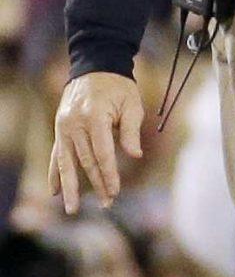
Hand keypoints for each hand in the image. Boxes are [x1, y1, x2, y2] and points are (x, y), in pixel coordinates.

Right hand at [49, 72, 143, 213]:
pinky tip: (55, 191)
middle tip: (106, 203)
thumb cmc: (118, 86)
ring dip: (70, 187)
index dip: (109, 174)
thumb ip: (131, 130)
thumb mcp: (131, 102)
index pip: (102, 153)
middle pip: (86, 161)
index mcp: (95, 117)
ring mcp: (64, 127)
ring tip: (71, 209)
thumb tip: (135, 156)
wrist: (95, 66)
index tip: (115, 191)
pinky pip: (56, 155)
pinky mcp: (60, 129)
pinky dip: (55, 173)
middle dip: (96, 184)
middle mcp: (75, 124)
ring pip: (67, 162)